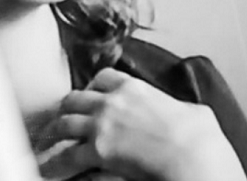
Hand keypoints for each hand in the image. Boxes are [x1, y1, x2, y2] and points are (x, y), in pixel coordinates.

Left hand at [36, 68, 246, 180]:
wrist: (194, 156)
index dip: (93, 86)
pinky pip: (67, 156)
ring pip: (65, 122)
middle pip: (76, 98)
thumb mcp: (193, 112)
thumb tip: (192, 114)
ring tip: (47, 140)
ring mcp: (102, 124)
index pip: (104, 77)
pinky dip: (54, 163)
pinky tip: (47, 168)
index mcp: (134, 88)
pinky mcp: (98, 150)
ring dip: (54, 132)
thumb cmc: (200, 139)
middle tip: (62, 118)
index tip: (89, 94)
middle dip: (67, 108)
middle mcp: (112, 101)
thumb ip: (182, 108)